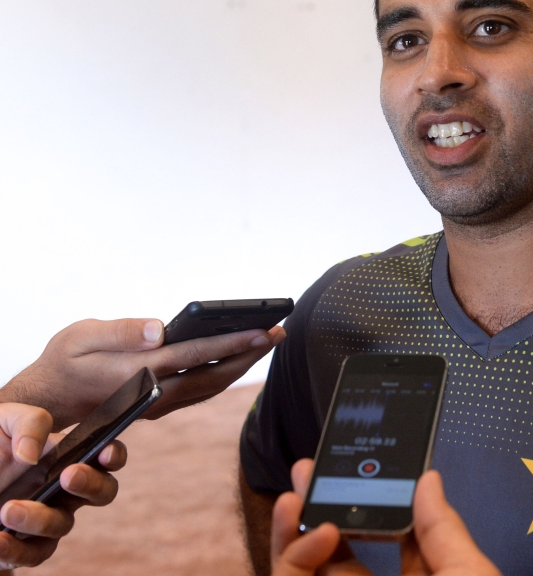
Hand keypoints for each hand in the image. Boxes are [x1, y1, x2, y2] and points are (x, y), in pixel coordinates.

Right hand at [0, 318, 285, 428]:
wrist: (51, 399)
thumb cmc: (65, 360)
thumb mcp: (81, 336)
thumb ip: (122, 331)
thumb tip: (160, 329)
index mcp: (138, 372)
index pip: (195, 356)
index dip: (231, 343)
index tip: (261, 330)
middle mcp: (155, 393)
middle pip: (214, 374)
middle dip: (250, 353)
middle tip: (279, 330)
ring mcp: (160, 403)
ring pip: (212, 385)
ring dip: (244, 364)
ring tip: (269, 339)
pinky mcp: (162, 405)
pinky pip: (202, 389)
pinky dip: (226, 372)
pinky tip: (242, 355)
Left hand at [0, 403, 126, 567]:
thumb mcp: (5, 421)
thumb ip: (29, 423)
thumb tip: (32, 455)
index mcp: (70, 456)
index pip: (107, 457)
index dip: (114, 455)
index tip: (105, 452)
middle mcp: (65, 489)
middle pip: (103, 493)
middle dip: (92, 485)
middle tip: (69, 476)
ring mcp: (47, 517)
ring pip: (63, 525)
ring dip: (41, 520)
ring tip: (8, 510)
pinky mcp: (23, 544)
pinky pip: (33, 554)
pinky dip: (17, 550)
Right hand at [270, 460, 501, 575]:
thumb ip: (443, 531)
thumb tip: (428, 479)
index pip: (392, 544)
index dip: (376, 505)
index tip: (364, 469)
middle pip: (337, 557)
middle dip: (319, 510)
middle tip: (308, 470)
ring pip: (303, 575)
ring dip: (294, 532)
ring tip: (300, 498)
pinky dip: (294, 560)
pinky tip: (315, 532)